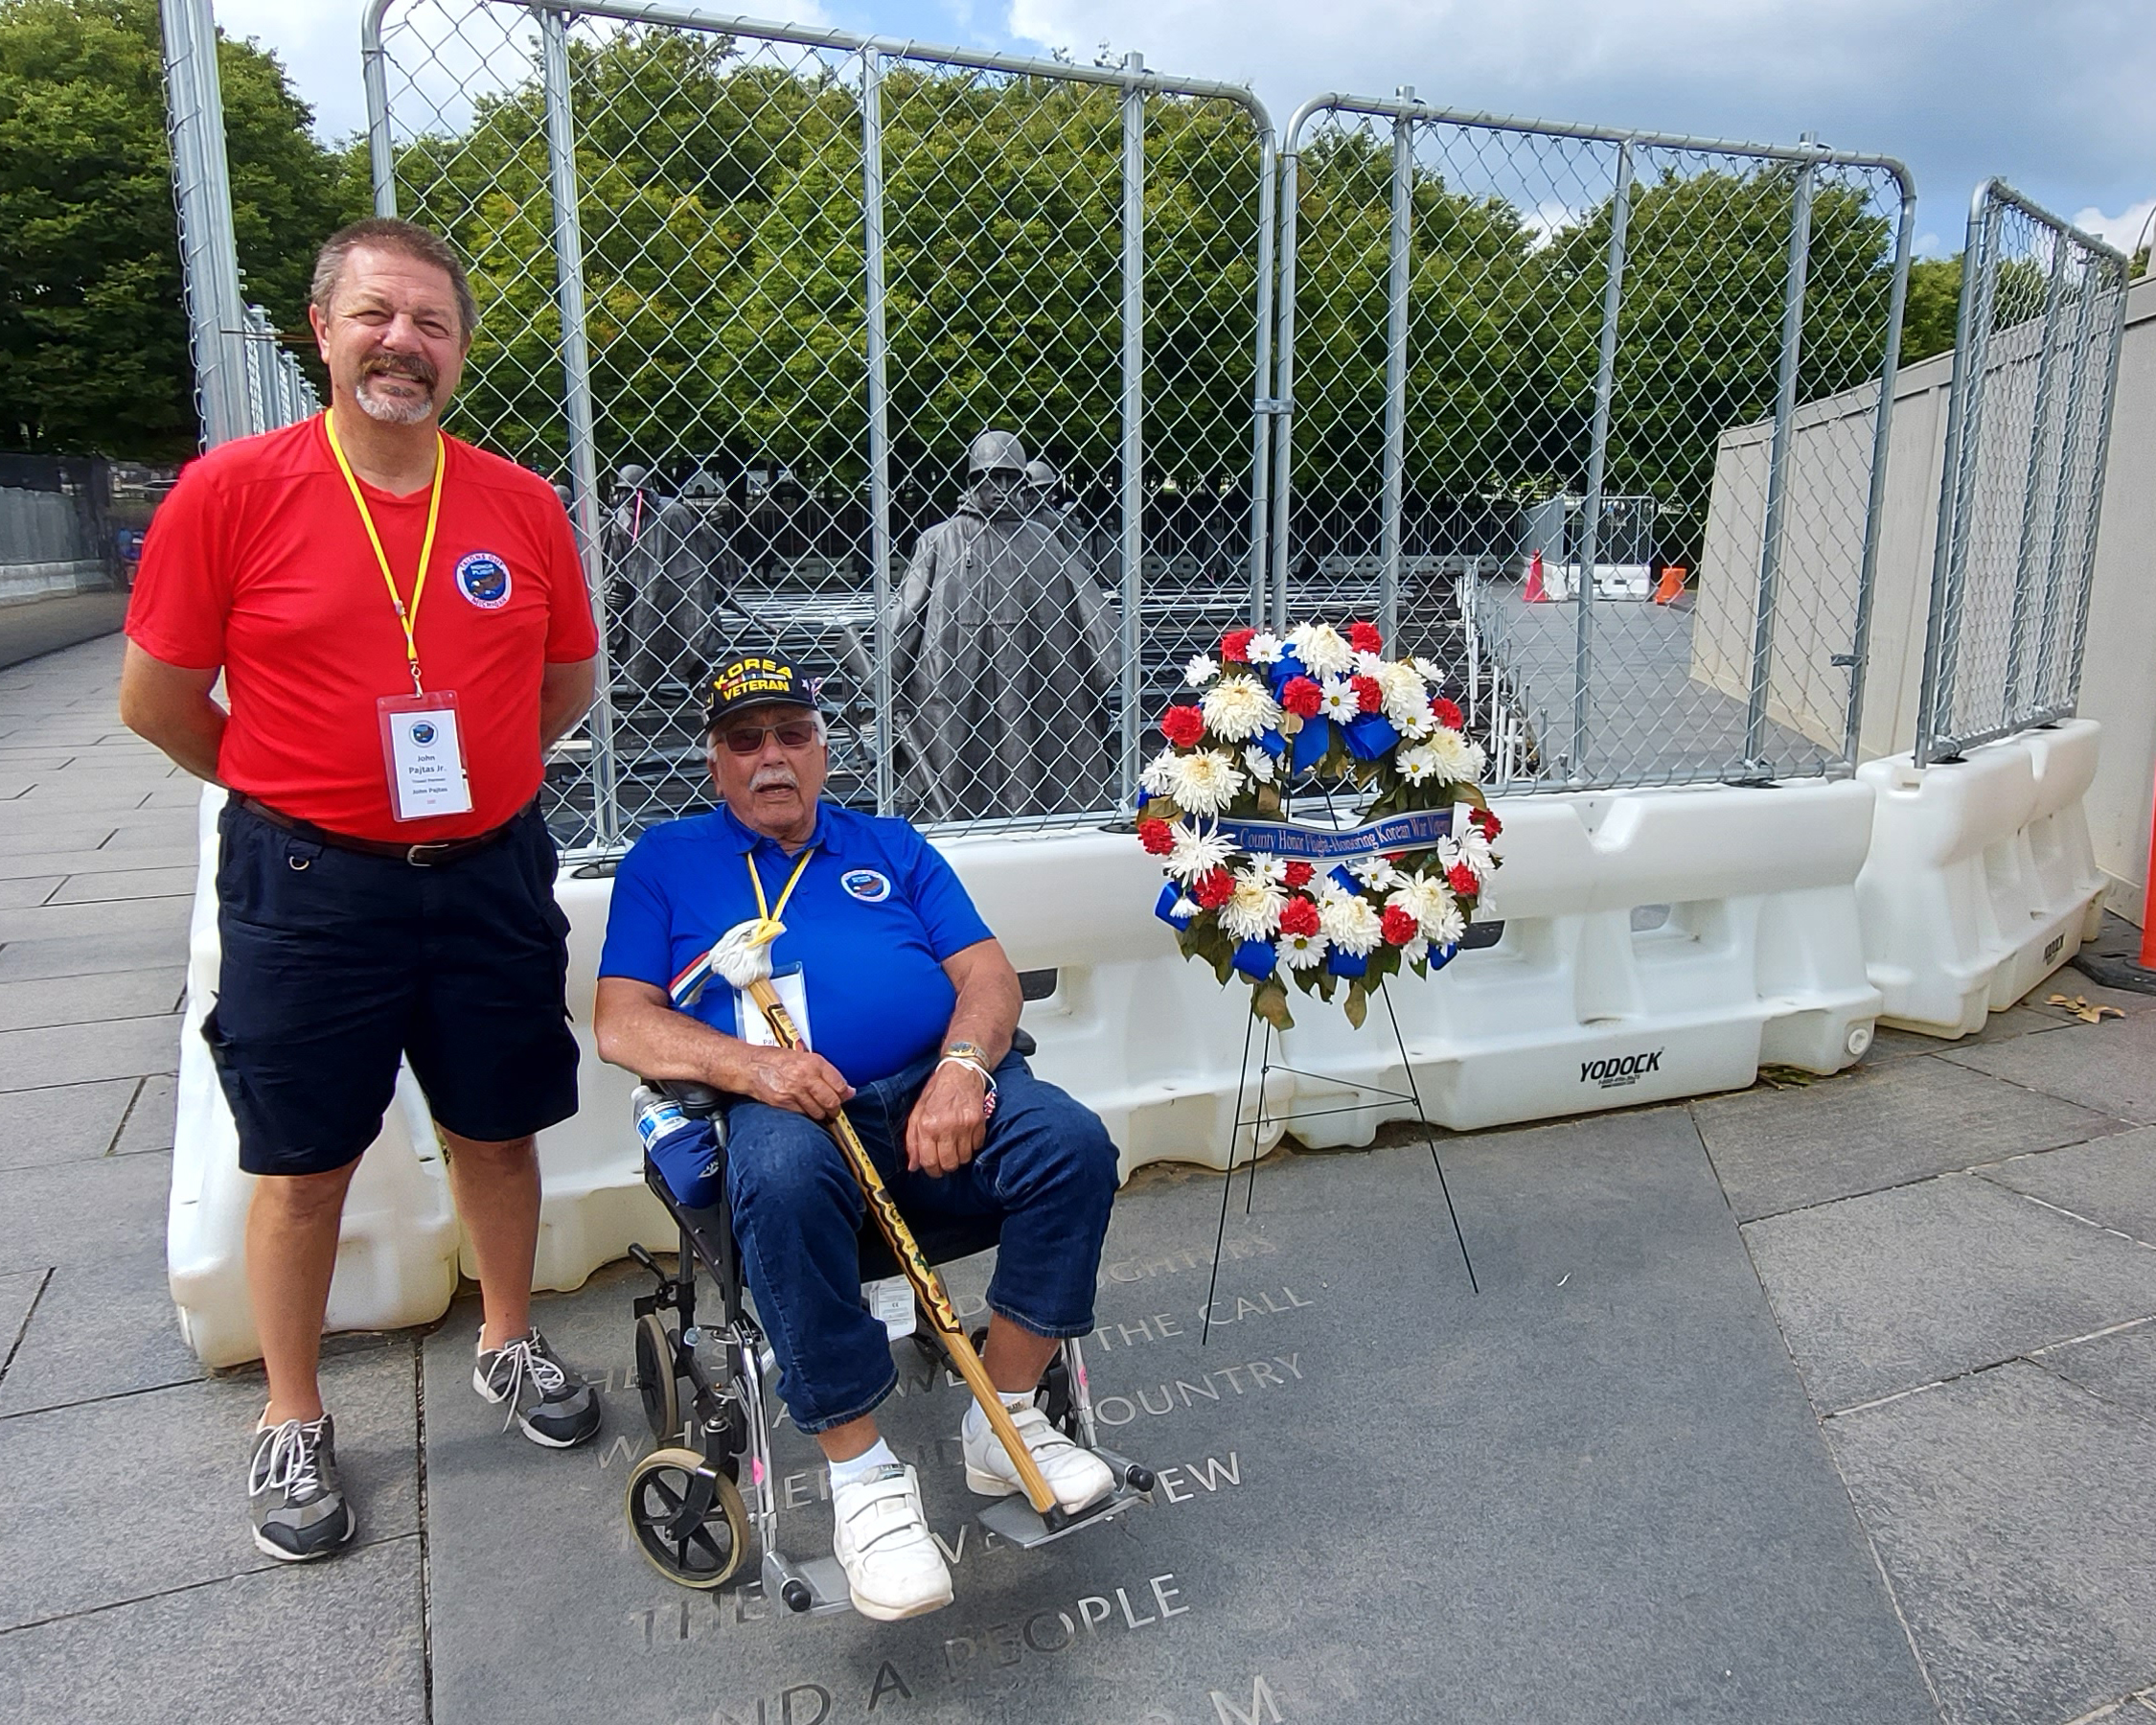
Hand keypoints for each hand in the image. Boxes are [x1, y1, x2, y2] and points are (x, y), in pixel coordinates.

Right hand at [743, 1047, 853, 1120]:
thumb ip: (826, 1073)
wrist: (751, 1066)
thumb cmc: (776, 1059)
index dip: (845, 1094)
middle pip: (831, 1101)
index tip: (845, 1096)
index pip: (839, 1085)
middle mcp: (805, 1077)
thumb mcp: (804, 1057)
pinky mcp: (784, 1103)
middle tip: (834, 1109)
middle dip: (835, 1108)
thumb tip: (847, 1090)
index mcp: (814, 1063)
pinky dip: (807, 1114)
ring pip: (818, 1112)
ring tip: (819, 1110)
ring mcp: (794, 1091)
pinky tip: (804, 1108)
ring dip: (822, 1114)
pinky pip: (803, 1114)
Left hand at [905, 1062, 987, 1177]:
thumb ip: (912, 1141)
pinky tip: (966, 1135)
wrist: (960, 1072)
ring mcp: (964, 1125)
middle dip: (947, 1166)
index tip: (934, 1169)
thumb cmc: (937, 1092)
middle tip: (946, 1159)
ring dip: (960, 1156)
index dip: (932, 1170)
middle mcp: (945, 1127)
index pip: (929, 1161)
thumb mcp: (917, 1113)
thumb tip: (912, 1166)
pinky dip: (972, 1145)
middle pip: (949, 1164)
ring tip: (956, 1145)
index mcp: (927, 1125)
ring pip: (965, 1158)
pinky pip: (977, 1146)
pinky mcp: (979, 1123)